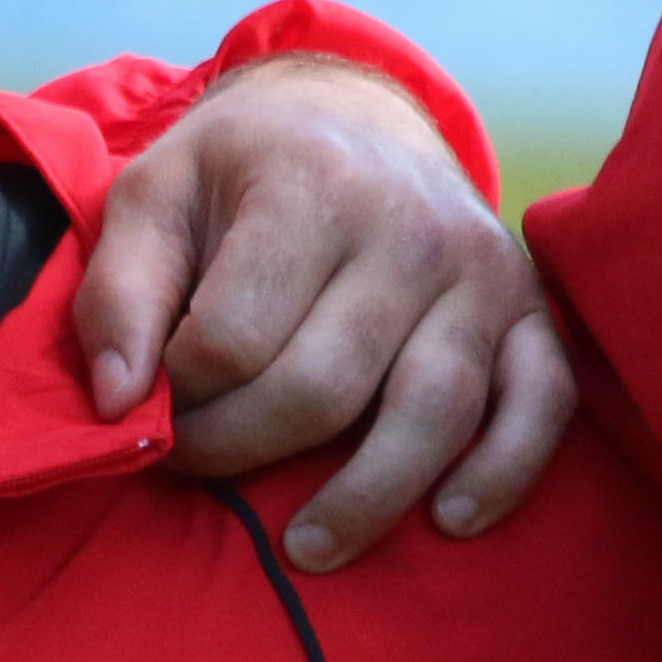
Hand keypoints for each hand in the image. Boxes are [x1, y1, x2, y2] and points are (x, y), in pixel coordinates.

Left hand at [73, 54, 574, 567]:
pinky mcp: (530, 310)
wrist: (357, 114)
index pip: (234, 341)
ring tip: (305, 547)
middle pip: (322, 390)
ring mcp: (483, 271)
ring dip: (365, 498)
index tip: (154, 405)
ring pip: (432, 411)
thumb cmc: (243, 171)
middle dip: (243, 449)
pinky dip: (505, 469)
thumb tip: (119, 403)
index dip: (180, 397)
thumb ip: (119, 292)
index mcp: (312, 184)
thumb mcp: (154, 195)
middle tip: (198, 466)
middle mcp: (411, 226)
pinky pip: (542, 401)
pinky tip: (450, 519)